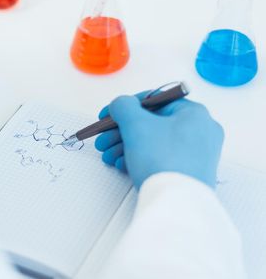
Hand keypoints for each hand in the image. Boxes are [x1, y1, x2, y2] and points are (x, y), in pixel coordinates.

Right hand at [95, 93, 223, 188]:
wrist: (177, 204)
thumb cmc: (161, 159)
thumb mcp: (135, 124)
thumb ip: (123, 106)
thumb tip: (121, 104)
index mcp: (194, 113)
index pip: (154, 100)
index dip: (125, 106)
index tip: (106, 116)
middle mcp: (201, 131)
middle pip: (152, 123)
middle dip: (121, 132)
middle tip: (103, 140)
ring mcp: (198, 154)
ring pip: (153, 142)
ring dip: (125, 146)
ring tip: (108, 157)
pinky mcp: (191, 173)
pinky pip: (161, 158)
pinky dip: (139, 159)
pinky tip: (121, 166)